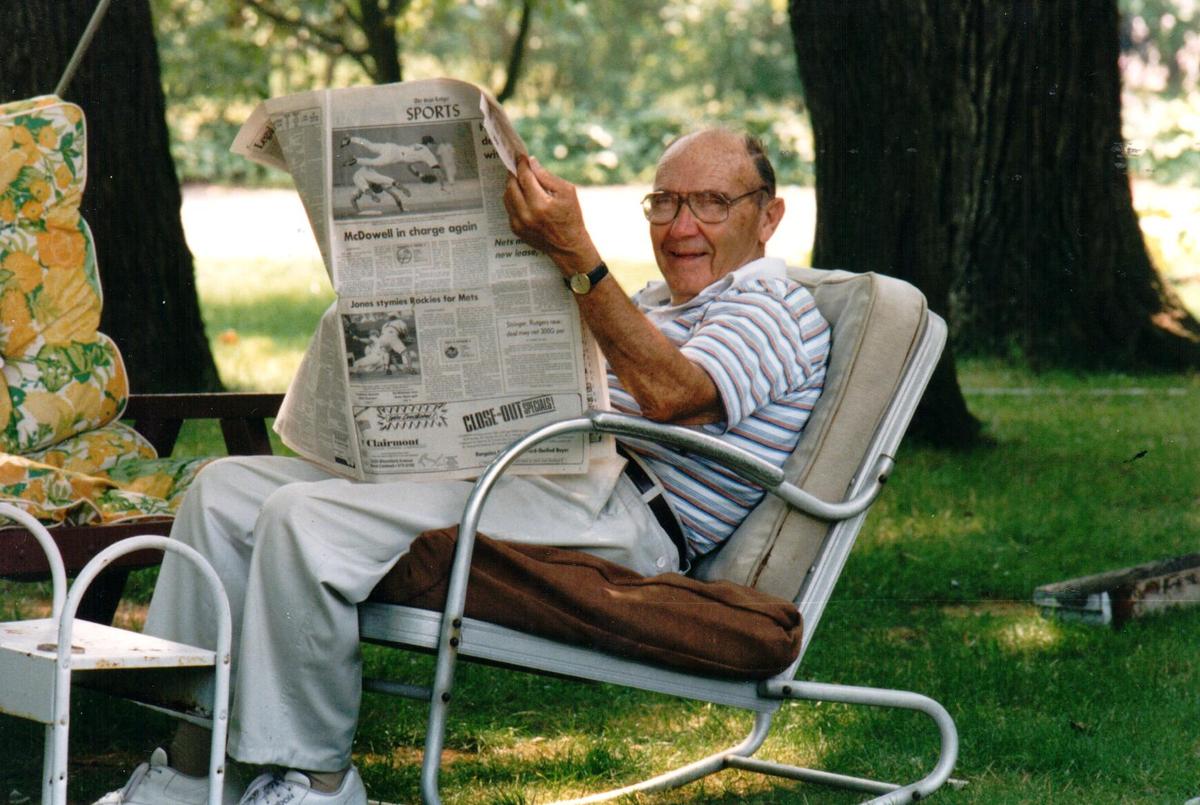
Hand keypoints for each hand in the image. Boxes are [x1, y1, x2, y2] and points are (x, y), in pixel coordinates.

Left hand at [503, 155, 599, 272]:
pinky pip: (509, 208)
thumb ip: (547, 176)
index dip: (522, 164)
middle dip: (514, 173)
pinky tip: (521, 194)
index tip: (520, 156)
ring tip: (519, 178)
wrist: (568, 246)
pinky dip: (513, 198)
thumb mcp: (567, 192)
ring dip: (511, 185)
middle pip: (511, 185)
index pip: (525, 177)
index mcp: (541, 204)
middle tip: (517, 165)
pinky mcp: (516, 229)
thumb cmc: (571, 217)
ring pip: (507, 196)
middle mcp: (527, 214)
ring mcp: (519, 223)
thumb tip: (532, 162)